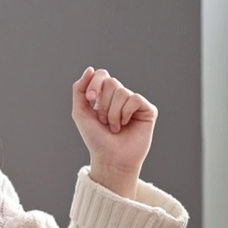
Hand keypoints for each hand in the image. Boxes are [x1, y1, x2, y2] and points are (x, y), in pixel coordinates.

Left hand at [71, 67, 156, 199]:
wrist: (110, 158)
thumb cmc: (96, 138)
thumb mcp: (80, 113)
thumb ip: (79, 90)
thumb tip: (90, 69)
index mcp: (105, 95)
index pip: (102, 74)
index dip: (95, 83)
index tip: (90, 99)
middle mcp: (121, 97)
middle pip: (111, 82)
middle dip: (103, 104)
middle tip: (103, 121)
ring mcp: (135, 103)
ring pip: (122, 92)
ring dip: (113, 113)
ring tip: (114, 127)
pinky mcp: (148, 110)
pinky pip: (135, 99)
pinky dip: (125, 113)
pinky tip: (126, 124)